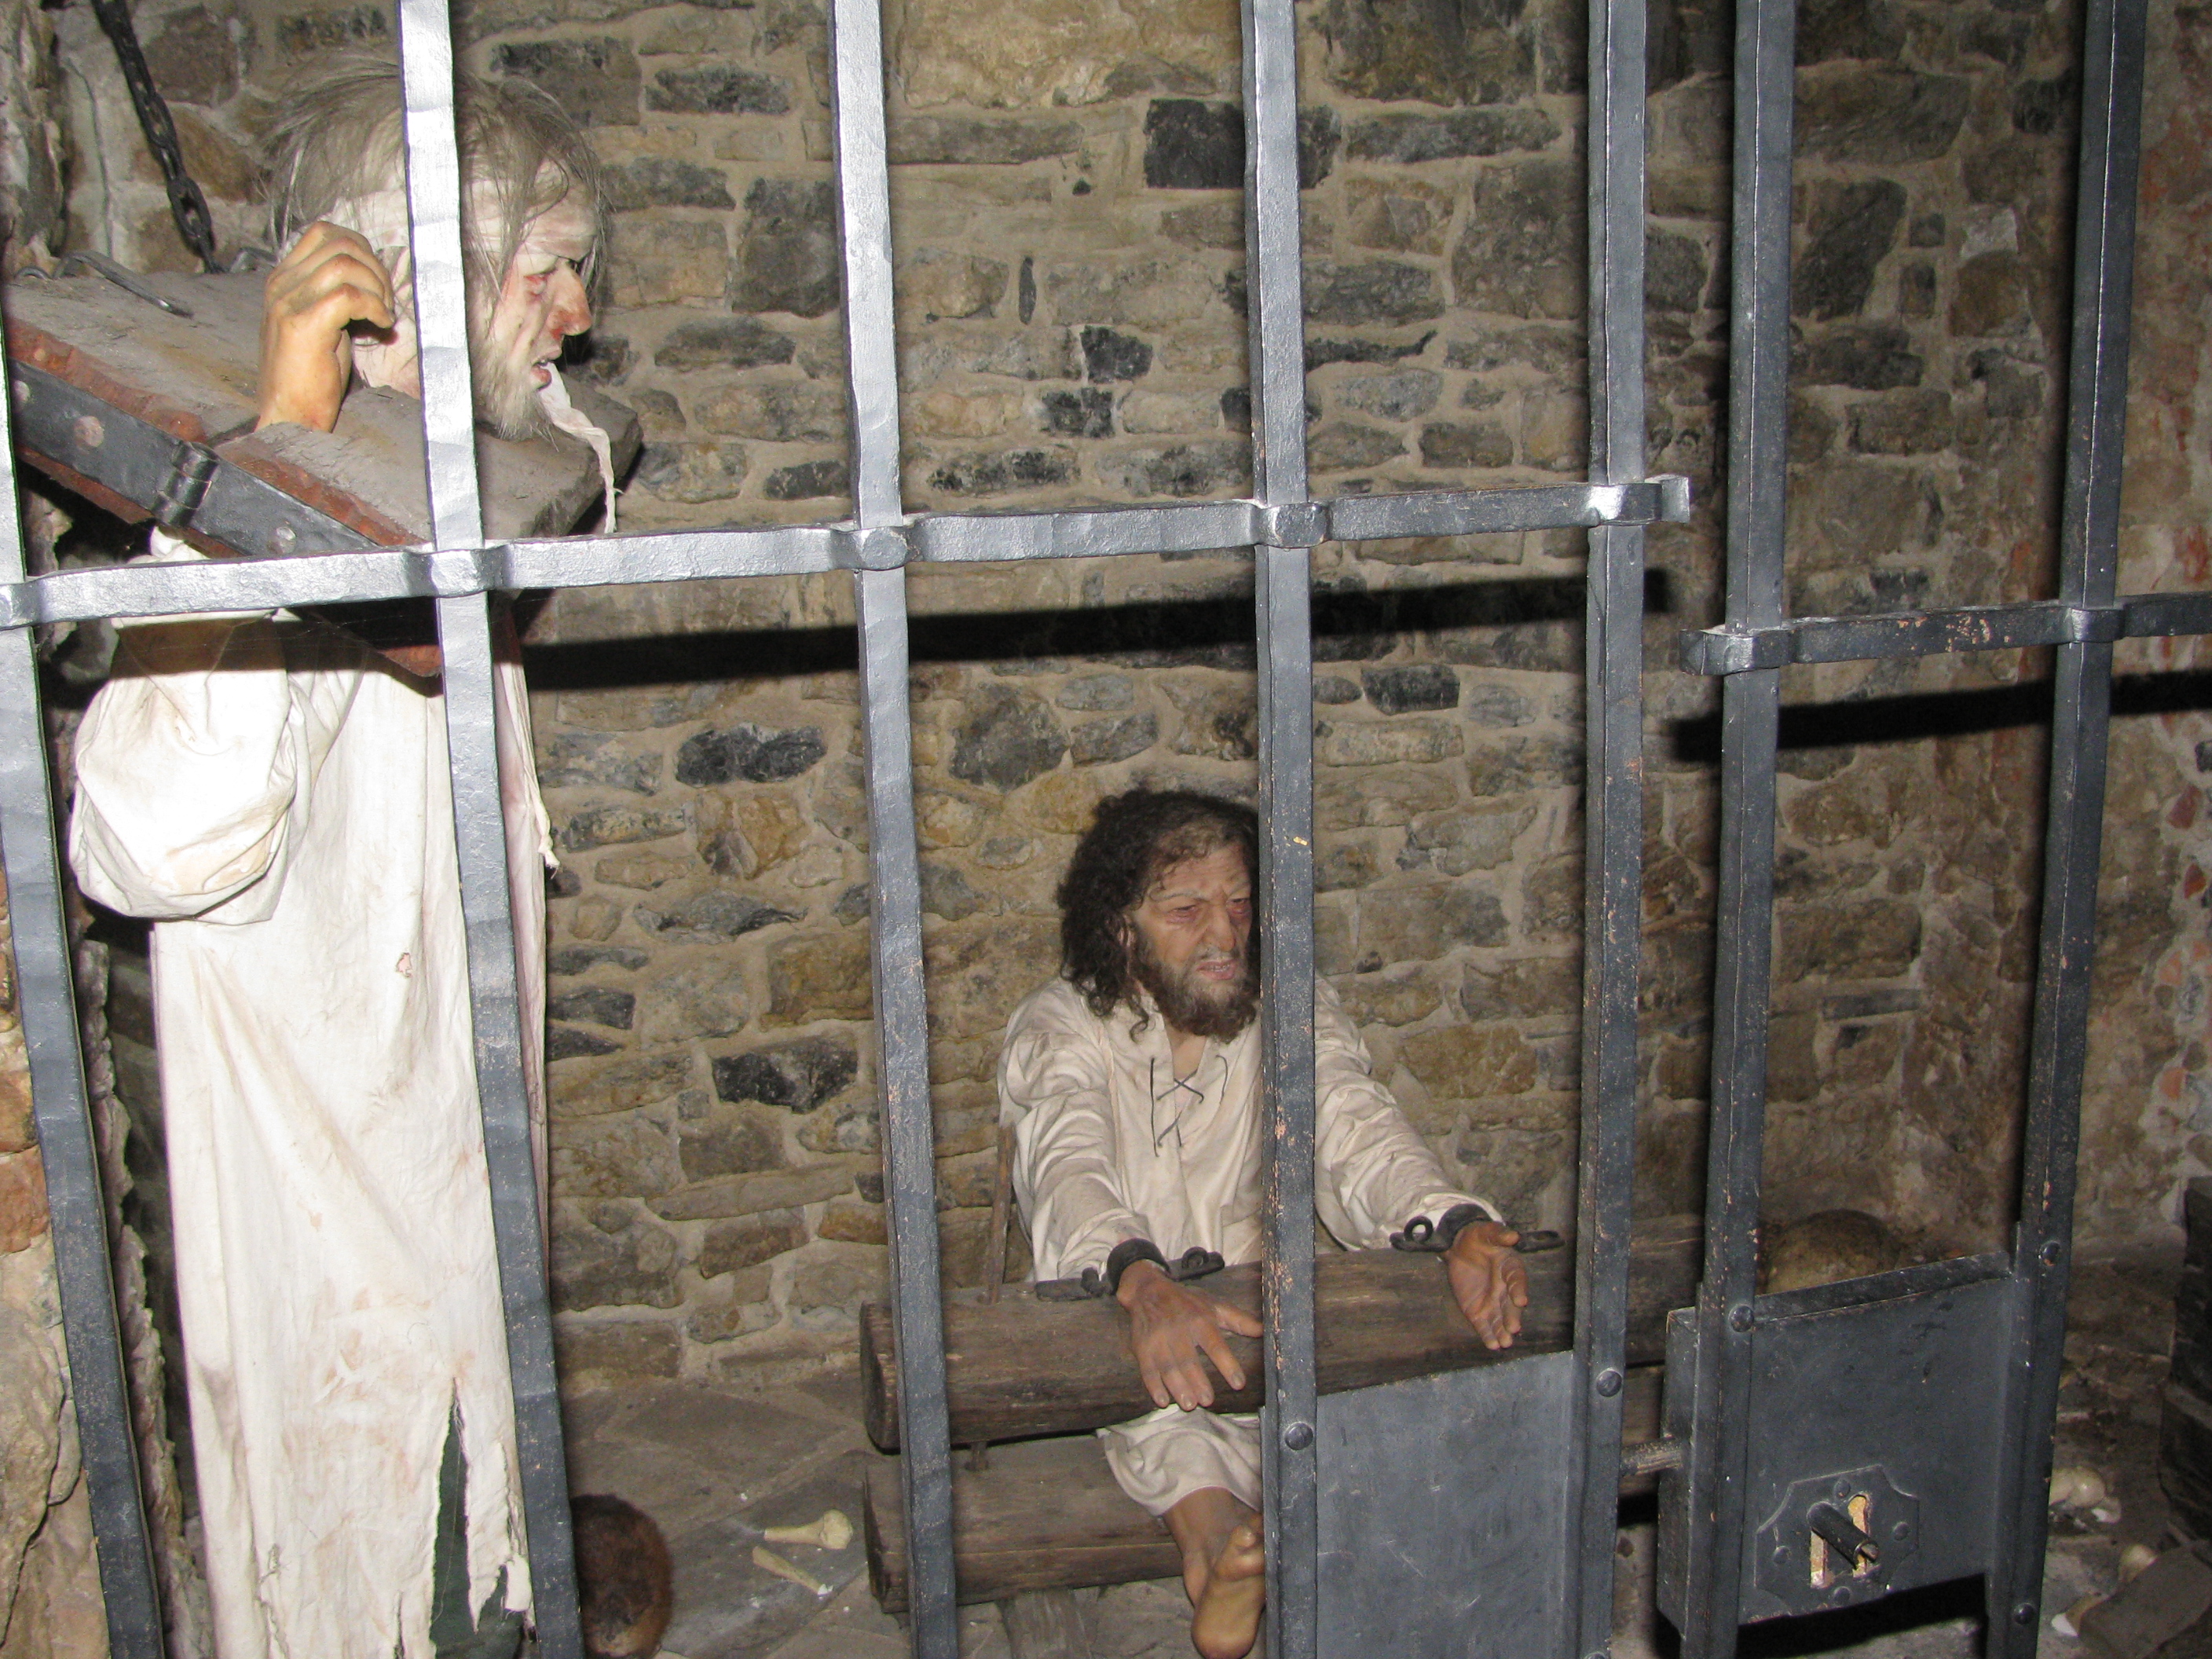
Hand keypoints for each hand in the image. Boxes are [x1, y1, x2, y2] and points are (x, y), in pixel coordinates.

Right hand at [256, 222, 396, 431]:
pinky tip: (380, 327)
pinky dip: (374, 306)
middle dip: (374, 267)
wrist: (286, 414)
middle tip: (385, 300)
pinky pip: (348, 295)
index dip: (361, 248)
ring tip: (383, 315)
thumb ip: (335, 297)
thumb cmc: (309, 377)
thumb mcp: (321, 324)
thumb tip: (373, 280)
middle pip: (339, 243)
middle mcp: (282, 284)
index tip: (377, 281)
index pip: (324, 233)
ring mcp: (289, 302)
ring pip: (345, 264)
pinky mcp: (303, 325)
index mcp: (284, 280)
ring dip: (376, 286)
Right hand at [1115, 1259, 1262, 1410]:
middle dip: (1197, 1381)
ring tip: (1189, 1404)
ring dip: (1178, 1386)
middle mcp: (1178, 1329)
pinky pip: (1147, 1368)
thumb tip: (1264, 1331)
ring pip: (1168, 1366)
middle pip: (1189, 1359)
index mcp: (1200, 1319)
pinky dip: (1153, 1385)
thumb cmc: (1187, 1302)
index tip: (1239, 1383)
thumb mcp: (1214, 1305)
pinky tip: (1162, 1400)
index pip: (1215, 1344)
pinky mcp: (1142, 1346)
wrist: (1148, 1291)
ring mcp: (1158, 1338)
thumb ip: (1239, 1320)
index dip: (1227, 1364)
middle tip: (1208, 1401)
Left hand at [1445, 1221, 1528, 1349]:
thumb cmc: (1477, 1238)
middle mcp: (1505, 1289)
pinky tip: (1492, 1346)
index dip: (1519, 1289)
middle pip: (1510, 1305)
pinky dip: (1488, 1336)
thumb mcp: (1486, 1232)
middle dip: (1512, 1317)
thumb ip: (1498, 1234)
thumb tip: (1513, 1235)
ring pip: (1499, 1319)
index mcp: (1510, 1268)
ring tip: (1506, 1343)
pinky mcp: (1478, 1311)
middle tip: (1514, 1328)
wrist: (1459, 1248)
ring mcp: (1492, 1302)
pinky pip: (1484, 1325)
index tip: (1521, 1300)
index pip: (1516, 1280)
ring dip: (1503, 1331)